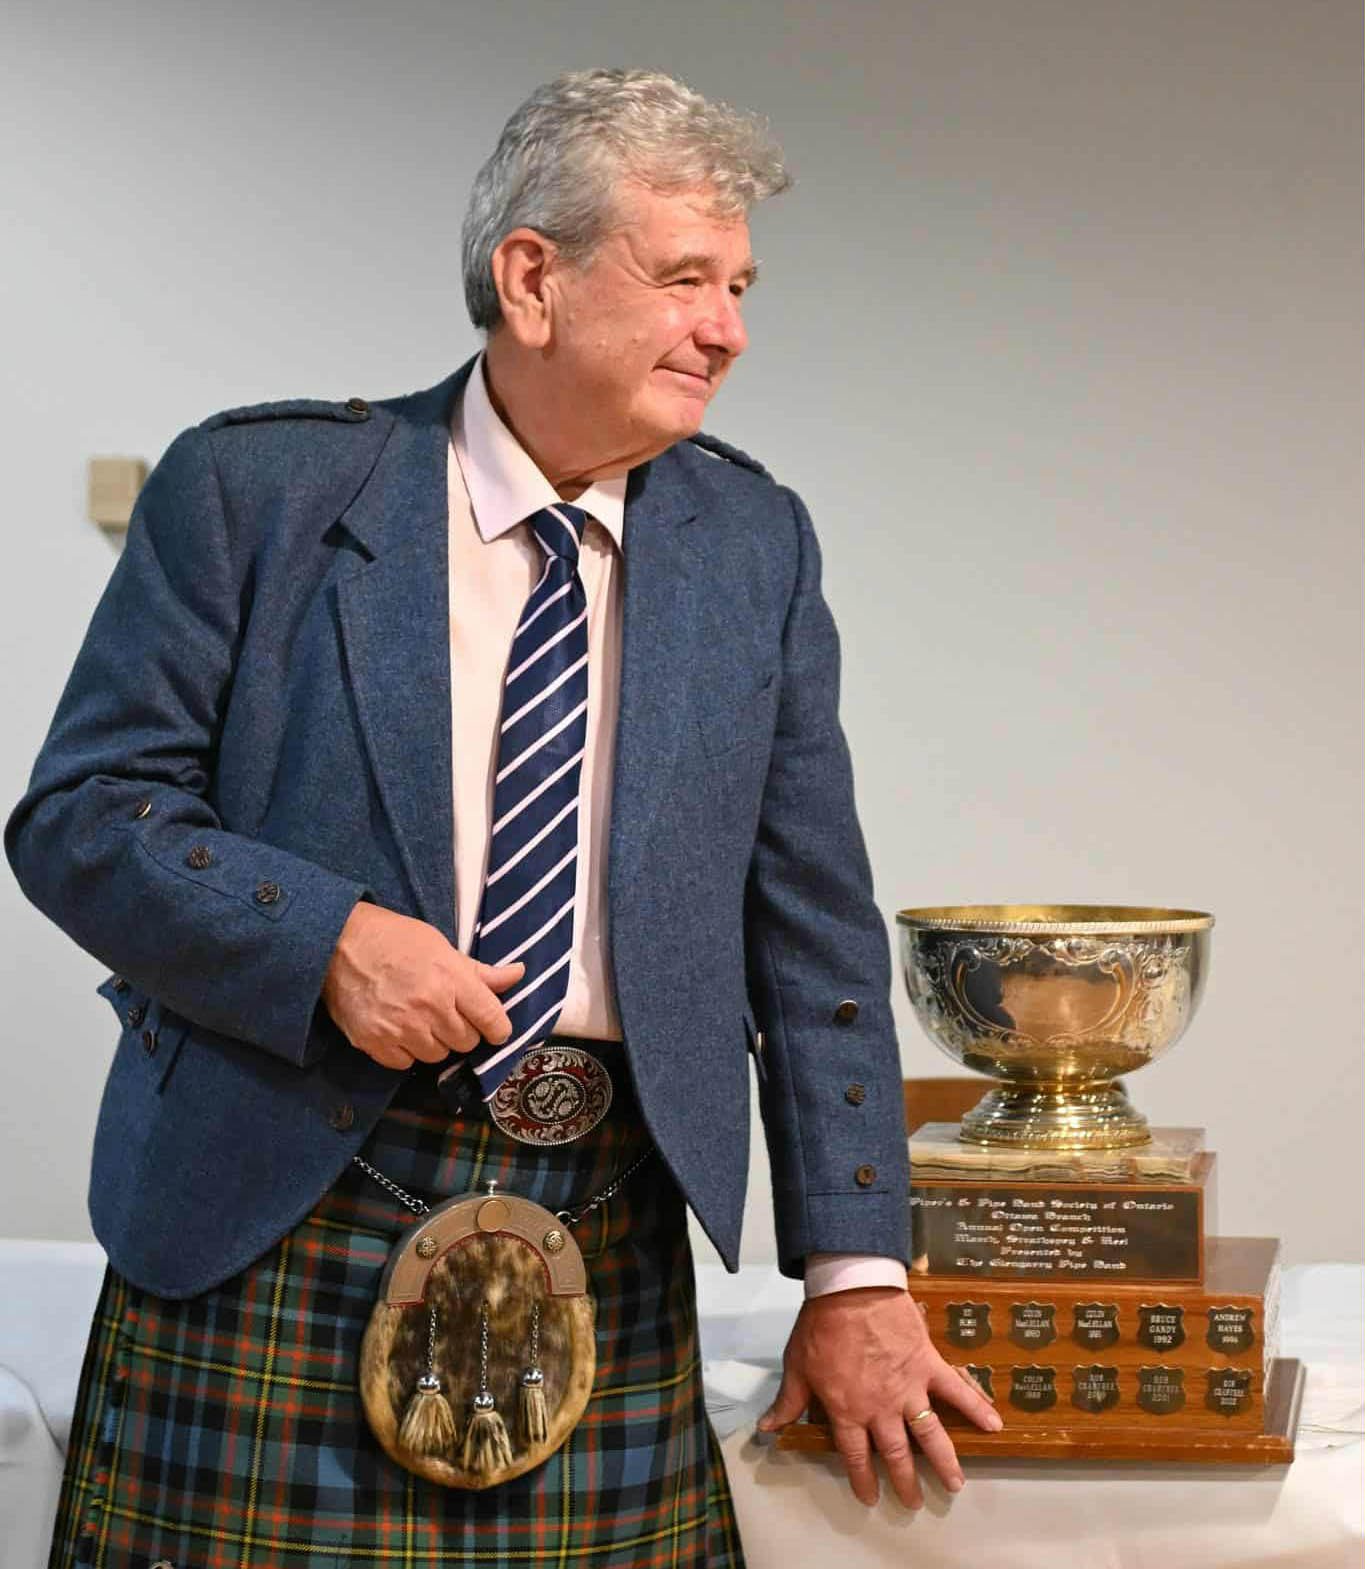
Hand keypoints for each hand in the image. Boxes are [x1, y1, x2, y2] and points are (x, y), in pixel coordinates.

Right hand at [321, 902, 524, 1070]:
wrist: (340, 944)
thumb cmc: (395, 940)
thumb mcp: (441, 947)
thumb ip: (479, 971)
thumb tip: (518, 974)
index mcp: (450, 980)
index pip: (491, 1019)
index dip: (498, 1027)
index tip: (493, 1027)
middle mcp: (429, 1008)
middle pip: (466, 1042)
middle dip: (462, 1030)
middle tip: (446, 1012)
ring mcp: (401, 1029)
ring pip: (438, 1055)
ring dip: (434, 1042)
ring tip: (420, 1018)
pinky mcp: (375, 1043)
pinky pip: (406, 1063)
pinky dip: (406, 1051)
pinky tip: (399, 1029)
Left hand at [757, 1286, 1002, 1507]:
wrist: (850, 1290)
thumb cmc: (821, 1326)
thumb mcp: (797, 1366)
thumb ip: (788, 1402)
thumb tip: (768, 1427)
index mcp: (848, 1411)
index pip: (856, 1456)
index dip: (862, 1479)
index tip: (870, 1496)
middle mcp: (882, 1409)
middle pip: (896, 1454)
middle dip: (905, 1482)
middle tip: (915, 1502)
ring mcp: (909, 1388)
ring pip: (930, 1434)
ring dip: (944, 1462)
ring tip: (956, 1485)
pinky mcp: (929, 1365)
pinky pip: (957, 1389)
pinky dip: (977, 1407)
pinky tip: (995, 1426)